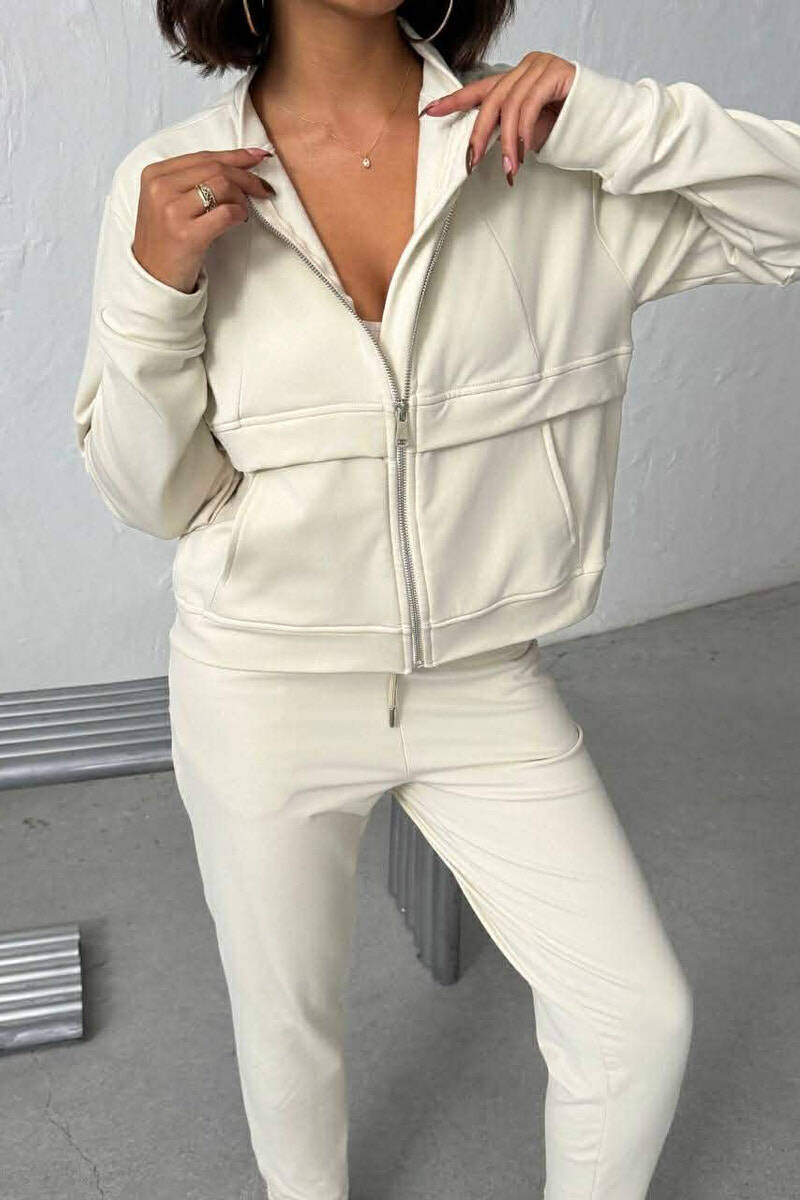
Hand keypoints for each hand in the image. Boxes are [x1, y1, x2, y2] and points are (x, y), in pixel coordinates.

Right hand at [131, 148, 275, 292]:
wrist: (153, 278)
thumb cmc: (166, 241)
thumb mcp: (168, 202)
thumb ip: (192, 181)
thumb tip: (238, 164)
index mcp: (155, 174)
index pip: (203, 156)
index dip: (236, 155)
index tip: (259, 156)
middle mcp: (160, 188)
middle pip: (216, 168)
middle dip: (247, 176)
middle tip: (264, 188)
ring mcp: (171, 211)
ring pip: (223, 185)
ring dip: (242, 197)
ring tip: (243, 211)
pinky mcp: (186, 235)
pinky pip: (226, 213)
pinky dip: (240, 214)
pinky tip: (240, 220)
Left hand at [421, 53, 576, 185]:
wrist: (606, 123)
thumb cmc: (570, 127)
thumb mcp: (530, 131)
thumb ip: (507, 130)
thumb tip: (482, 145)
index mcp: (516, 79)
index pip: (479, 89)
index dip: (454, 101)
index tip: (430, 112)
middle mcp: (526, 67)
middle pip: (491, 100)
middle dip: (478, 134)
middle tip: (472, 161)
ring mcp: (541, 66)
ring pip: (510, 106)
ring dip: (507, 142)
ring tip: (511, 167)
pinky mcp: (556, 73)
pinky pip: (529, 104)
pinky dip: (522, 132)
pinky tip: (523, 152)